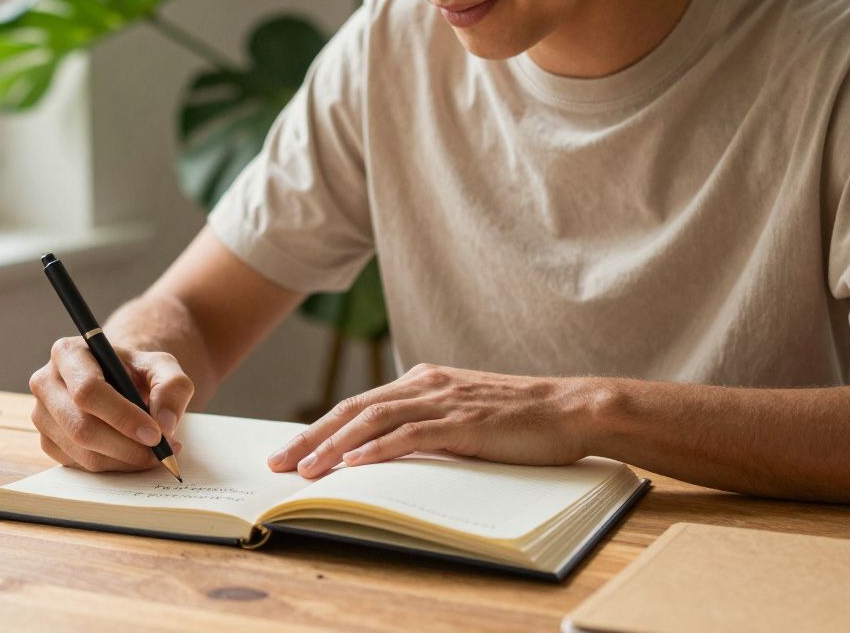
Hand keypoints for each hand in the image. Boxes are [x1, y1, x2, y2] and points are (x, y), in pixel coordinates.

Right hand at [29, 337, 194, 471]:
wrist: (119, 383)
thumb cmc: (136, 372)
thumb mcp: (163, 367)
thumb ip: (173, 387)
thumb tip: (165, 424)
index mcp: (68, 353)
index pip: (88, 391)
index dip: (123, 417)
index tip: (155, 434)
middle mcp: (46, 383)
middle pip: (81, 427)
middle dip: (127, 446)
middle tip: (162, 451)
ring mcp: (42, 416)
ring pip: (82, 453)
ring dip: (125, 460)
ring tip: (156, 452)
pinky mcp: (48, 442)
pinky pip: (81, 466)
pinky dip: (114, 467)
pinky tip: (134, 455)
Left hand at [267, 363, 600, 478]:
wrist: (570, 409)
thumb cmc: (519, 419)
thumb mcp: (461, 415)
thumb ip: (425, 423)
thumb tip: (385, 449)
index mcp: (422, 381)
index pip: (357, 404)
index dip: (319, 427)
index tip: (290, 450)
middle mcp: (425, 384)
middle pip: (353, 409)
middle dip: (311, 436)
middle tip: (279, 462)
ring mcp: (443, 401)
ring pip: (373, 420)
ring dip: (334, 445)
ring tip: (306, 468)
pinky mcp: (463, 422)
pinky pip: (411, 435)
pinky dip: (378, 448)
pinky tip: (355, 463)